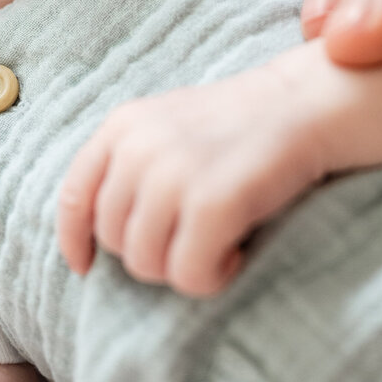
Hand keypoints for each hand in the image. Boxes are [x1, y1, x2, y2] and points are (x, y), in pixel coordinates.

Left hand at [56, 62, 330, 295]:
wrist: (306, 104)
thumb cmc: (239, 125)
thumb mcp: (167, 126)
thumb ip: (129, 165)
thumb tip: (92, 236)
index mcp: (122, 125)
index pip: (75, 196)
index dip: (76, 241)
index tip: (87, 267)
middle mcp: (138, 147)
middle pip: (115, 241)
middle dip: (152, 252)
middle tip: (196, 236)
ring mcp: (173, 174)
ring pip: (147, 264)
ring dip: (183, 266)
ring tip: (219, 240)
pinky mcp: (212, 202)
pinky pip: (188, 275)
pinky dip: (212, 277)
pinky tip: (236, 253)